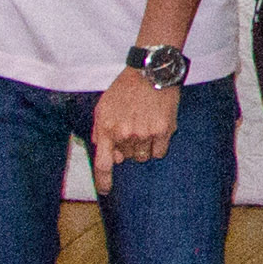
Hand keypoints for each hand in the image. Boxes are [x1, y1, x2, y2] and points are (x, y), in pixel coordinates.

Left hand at [88, 68, 179, 193]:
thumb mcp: (103, 107)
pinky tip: (157, 128)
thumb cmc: (125, 89)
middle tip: (132, 127)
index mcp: (107, 129)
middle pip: (126, 158)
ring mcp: (145, 134)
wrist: (150, 72)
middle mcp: (125, 134)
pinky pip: (159, 153)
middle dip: (127, 147)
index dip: (103, 181)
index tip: (104, 191)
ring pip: (143, 157)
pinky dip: (158, 145)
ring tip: (145, 125)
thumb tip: (107, 155)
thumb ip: (99, 132)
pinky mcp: (163, 131)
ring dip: (143, 147)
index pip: (102, 164)